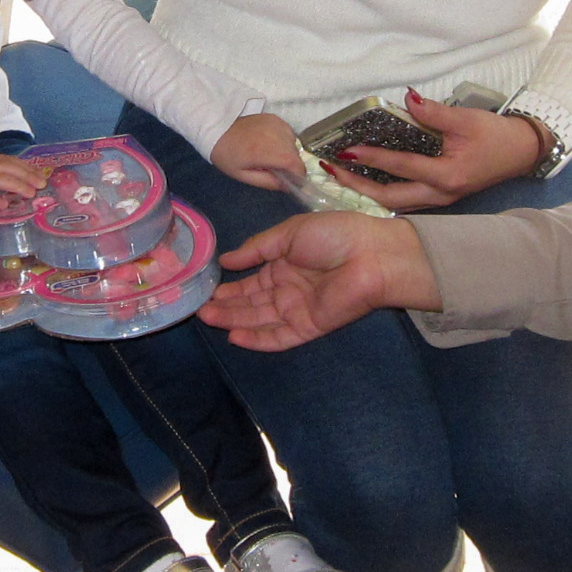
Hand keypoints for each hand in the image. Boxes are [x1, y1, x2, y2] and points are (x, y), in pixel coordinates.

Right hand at [200, 212, 438, 350]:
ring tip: (207, 317)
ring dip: (234, 320)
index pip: (253, 278)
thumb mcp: (290, 232)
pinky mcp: (309, 327)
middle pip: (252, 301)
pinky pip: (279, 336)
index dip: (231, 284)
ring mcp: (299, 308)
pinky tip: (234, 335)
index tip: (207, 287)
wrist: (372, 255)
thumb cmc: (334, 235)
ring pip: (260, 319)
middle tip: (199, 307)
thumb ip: (257, 248)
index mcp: (287, 262)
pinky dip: (257, 338)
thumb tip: (226, 259)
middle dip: (227, 305)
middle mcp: (290, 287)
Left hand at [211, 113, 306, 189]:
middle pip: (296, 155)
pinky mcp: (276, 118)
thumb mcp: (243, 175)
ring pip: (294, 144)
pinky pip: (288, 133)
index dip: (297, 176)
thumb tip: (288, 187)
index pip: (296, 166)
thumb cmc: (228, 155)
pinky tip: (268, 142)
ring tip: (269, 154)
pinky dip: (283, 140)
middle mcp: (277, 135)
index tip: (290, 181)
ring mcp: (278, 124)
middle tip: (273, 168)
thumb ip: (268, 182)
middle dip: (289, 165)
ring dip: (287, 152)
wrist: (217, 128)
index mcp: (268, 151)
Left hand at [316, 92, 544, 211]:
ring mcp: (440, 200)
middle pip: (389, 197)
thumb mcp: (466, 119)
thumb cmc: (496, 135)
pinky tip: (367, 182)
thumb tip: (408, 99)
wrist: (522, 153)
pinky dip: (382, 192)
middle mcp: (440, 195)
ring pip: (395, 202)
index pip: (400, 167)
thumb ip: (434, 112)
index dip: (371, 159)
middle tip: (331, 170)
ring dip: (366, 191)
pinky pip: (405, 199)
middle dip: (356, 186)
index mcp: (446, 176)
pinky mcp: (440, 197)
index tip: (345, 152)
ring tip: (341, 176)